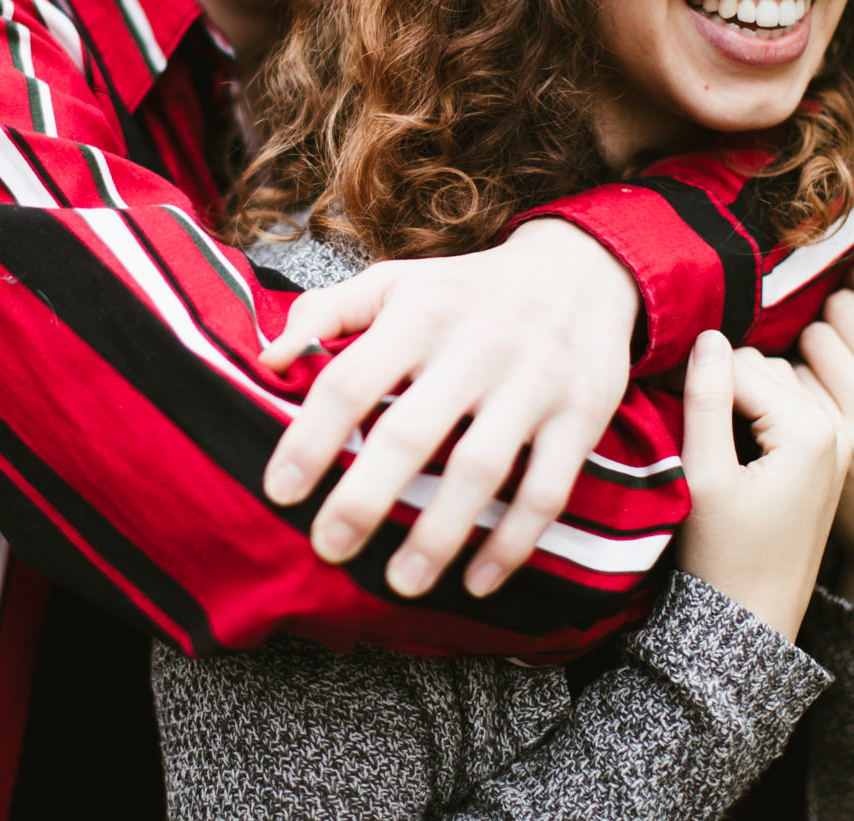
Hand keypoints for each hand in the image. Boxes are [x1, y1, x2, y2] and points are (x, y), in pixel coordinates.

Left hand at [258, 218, 638, 597]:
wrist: (583, 270)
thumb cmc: (467, 290)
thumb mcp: (396, 281)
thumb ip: (328, 311)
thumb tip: (270, 359)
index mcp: (420, 312)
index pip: (351, 380)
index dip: (311, 438)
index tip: (280, 490)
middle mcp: (477, 345)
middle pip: (410, 433)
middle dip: (364, 499)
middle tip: (328, 548)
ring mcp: (534, 382)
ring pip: (480, 470)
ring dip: (438, 535)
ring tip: (402, 583)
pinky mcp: (581, 416)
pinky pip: (547, 490)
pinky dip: (512, 543)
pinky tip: (477, 582)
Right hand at [677, 333, 847, 640]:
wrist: (753, 624)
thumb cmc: (722, 556)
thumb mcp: (705, 475)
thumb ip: (706, 400)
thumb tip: (707, 336)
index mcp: (810, 430)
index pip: (741, 365)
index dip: (693, 377)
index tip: (661, 401)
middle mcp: (833, 430)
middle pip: (762, 368)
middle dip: (719, 384)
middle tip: (679, 417)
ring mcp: (833, 447)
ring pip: (773, 387)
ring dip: (735, 398)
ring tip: (701, 434)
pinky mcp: (823, 463)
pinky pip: (784, 412)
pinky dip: (753, 417)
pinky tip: (727, 447)